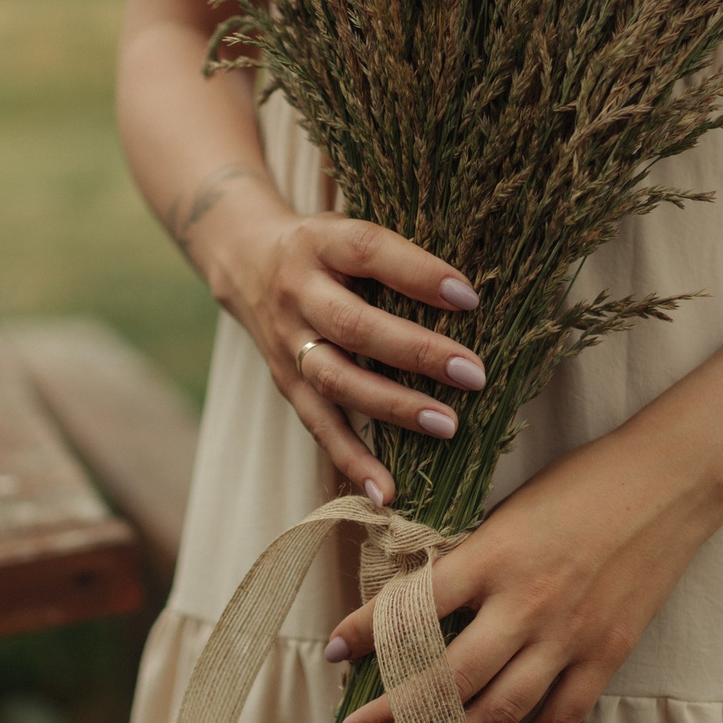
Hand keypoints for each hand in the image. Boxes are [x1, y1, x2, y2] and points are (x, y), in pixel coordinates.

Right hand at [204, 208, 488, 504]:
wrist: (246, 261)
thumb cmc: (328, 249)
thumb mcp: (351, 230)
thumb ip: (399, 258)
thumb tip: (475, 299)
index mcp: (321, 242)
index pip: (370, 252)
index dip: (418, 274)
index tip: (469, 298)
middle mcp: (299, 292)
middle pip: (354, 325)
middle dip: (416, 352)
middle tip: (472, 373)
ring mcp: (288, 341)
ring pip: (337, 380)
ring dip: (393, 408)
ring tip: (448, 426)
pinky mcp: (285, 381)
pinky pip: (319, 424)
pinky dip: (352, 460)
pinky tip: (388, 491)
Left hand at [321, 427, 722, 722]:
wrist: (671, 480)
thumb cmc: (583, 481)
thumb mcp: (510, 510)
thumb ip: (468, 560)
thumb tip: (415, 606)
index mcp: (494, 554)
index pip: (413, 606)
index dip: (365, 632)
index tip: (330, 652)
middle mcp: (527, 602)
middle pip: (446, 677)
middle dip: (392, 714)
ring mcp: (569, 637)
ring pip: (496, 711)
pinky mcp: (605, 656)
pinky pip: (556, 720)